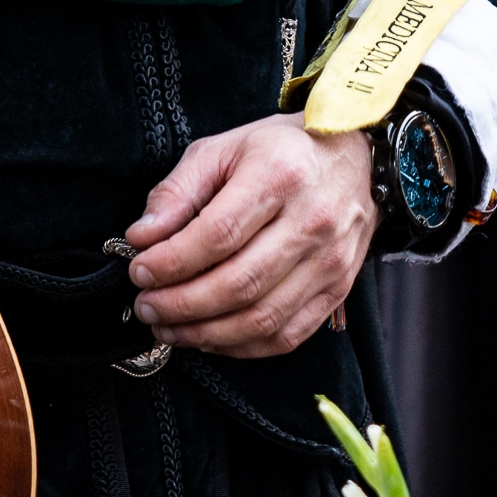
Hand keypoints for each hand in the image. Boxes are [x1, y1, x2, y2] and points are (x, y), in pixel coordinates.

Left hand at [125, 114, 378, 357]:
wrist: (356, 160)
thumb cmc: (282, 152)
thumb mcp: (223, 149)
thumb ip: (178, 191)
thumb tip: (142, 238)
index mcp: (280, 175)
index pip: (218, 234)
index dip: (172, 262)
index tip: (139, 271)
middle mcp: (312, 221)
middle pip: (238, 284)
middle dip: (181, 305)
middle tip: (147, 306)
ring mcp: (330, 261)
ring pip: (260, 319)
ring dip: (204, 333)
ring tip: (168, 328)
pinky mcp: (337, 290)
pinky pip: (285, 336)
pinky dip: (240, 347)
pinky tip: (208, 337)